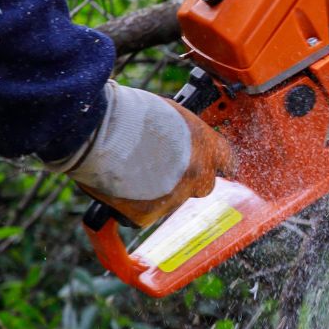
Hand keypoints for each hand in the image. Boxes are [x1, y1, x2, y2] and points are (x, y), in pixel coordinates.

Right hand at [49, 81, 233, 226]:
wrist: (101, 132)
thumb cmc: (130, 112)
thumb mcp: (169, 113)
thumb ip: (182, 134)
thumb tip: (180, 140)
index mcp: (205, 144)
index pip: (227, 159)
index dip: (219, 162)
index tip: (216, 165)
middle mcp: (196, 174)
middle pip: (203, 185)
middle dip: (188, 179)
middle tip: (165, 166)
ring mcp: (173, 198)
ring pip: (171, 200)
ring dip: (158, 190)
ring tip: (132, 169)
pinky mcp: (147, 215)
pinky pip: (144, 214)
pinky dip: (133, 205)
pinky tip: (120, 186)